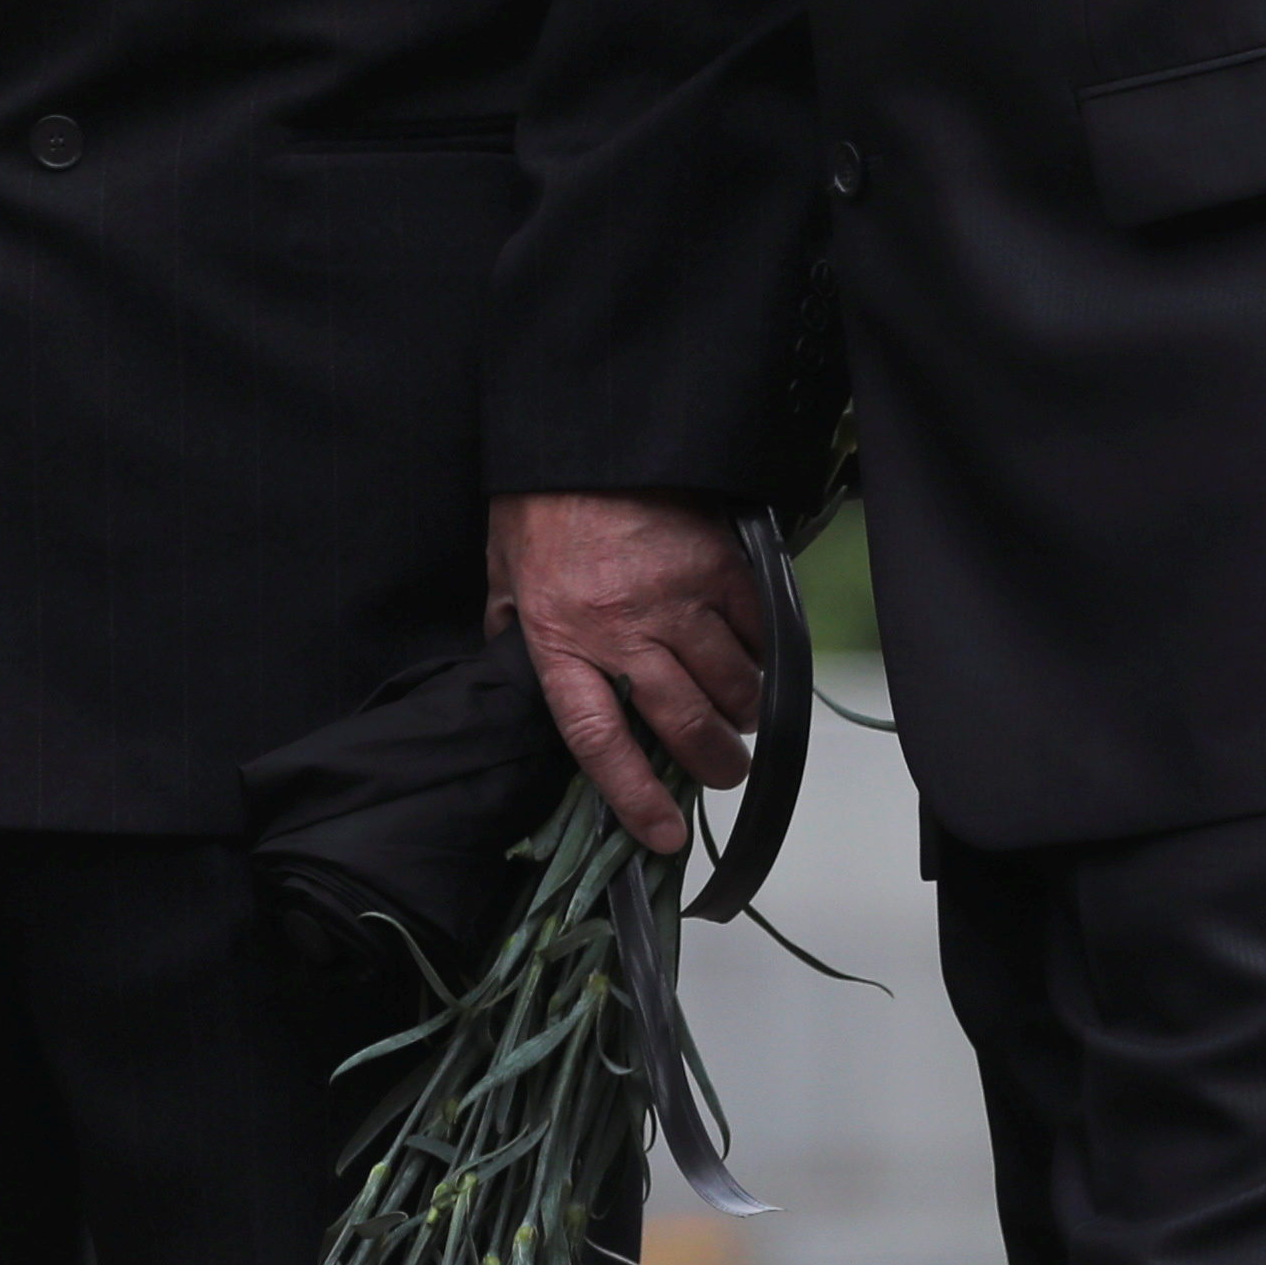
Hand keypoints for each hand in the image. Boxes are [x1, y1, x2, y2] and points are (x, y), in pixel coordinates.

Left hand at [492, 490, 762, 855]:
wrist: (584, 428)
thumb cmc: (540, 503)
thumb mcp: (505, 577)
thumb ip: (516, 634)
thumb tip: (524, 680)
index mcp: (559, 641)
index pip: (599, 741)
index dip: (634, 797)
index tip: (663, 836)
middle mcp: (620, 628)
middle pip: (684, 724)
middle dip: (716, 762)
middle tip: (726, 770)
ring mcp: (675, 597)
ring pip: (731, 685)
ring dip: (742, 712)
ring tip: (739, 715)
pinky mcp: (717, 563)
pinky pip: (755, 630)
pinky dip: (760, 652)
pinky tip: (750, 656)